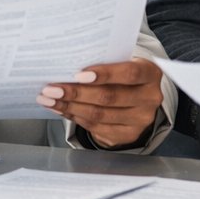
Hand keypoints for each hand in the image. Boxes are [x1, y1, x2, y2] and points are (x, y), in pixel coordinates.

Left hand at [37, 59, 163, 148]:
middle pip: (109, 97)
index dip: (104, 74)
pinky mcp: (127, 135)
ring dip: (70, 106)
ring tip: (49, 99)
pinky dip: (75, 117)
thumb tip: (67, 67)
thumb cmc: (124, 75)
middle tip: (51, 89)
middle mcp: (149, 98)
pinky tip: (61, 109)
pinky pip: (96, 127)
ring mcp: (140, 120)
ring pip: (99, 115)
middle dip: (76, 93)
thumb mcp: (123, 63)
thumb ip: (104, 63)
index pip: (129, 73)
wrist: (140, 98)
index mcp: (150, 74)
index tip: (78, 74)